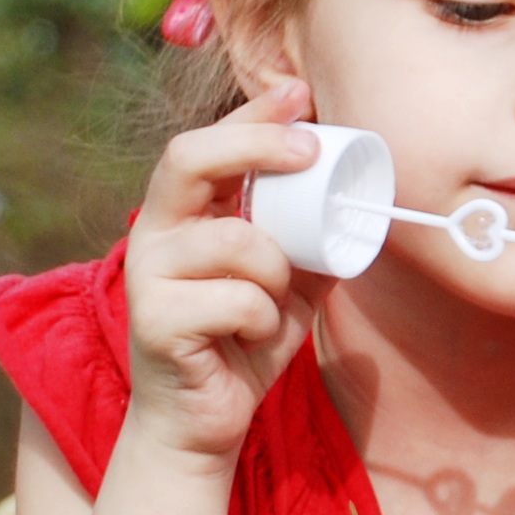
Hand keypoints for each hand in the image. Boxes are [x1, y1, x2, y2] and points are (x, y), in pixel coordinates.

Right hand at [120, 78, 327, 468]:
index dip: (251, 117)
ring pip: (234, 240)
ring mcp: (148, 276)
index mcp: (185, 215)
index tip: (301, 95)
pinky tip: (251, 337)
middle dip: (255, 146)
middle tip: (309, 151)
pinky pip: (237, 301)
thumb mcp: (292, 280)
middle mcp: (154, 234)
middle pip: (188, 160)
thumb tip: (367, 195)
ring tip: (273, 300)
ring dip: (276, 268)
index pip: (206, 145)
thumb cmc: (243, 340)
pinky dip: (263, 318)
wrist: (205, 420)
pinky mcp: (154, 322)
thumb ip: (313, 237)